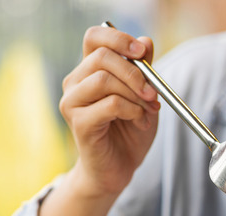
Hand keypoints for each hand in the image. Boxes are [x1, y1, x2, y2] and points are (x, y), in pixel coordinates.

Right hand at [59, 24, 160, 199]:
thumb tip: (146, 42)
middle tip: (153, 92)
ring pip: (104, 80)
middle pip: (102, 57)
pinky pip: (111, 104)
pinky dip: (132, 110)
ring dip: (135, 95)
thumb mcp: (144, 97)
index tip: (142, 52)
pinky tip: (139, 120)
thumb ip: (144, 70)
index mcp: (89, 71)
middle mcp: (75, 83)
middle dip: (135, 73)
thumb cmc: (129, 132)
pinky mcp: (79, 123)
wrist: (119, 169)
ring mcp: (72, 102)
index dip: (118, 38)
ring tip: (148, 111)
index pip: (95, 37)